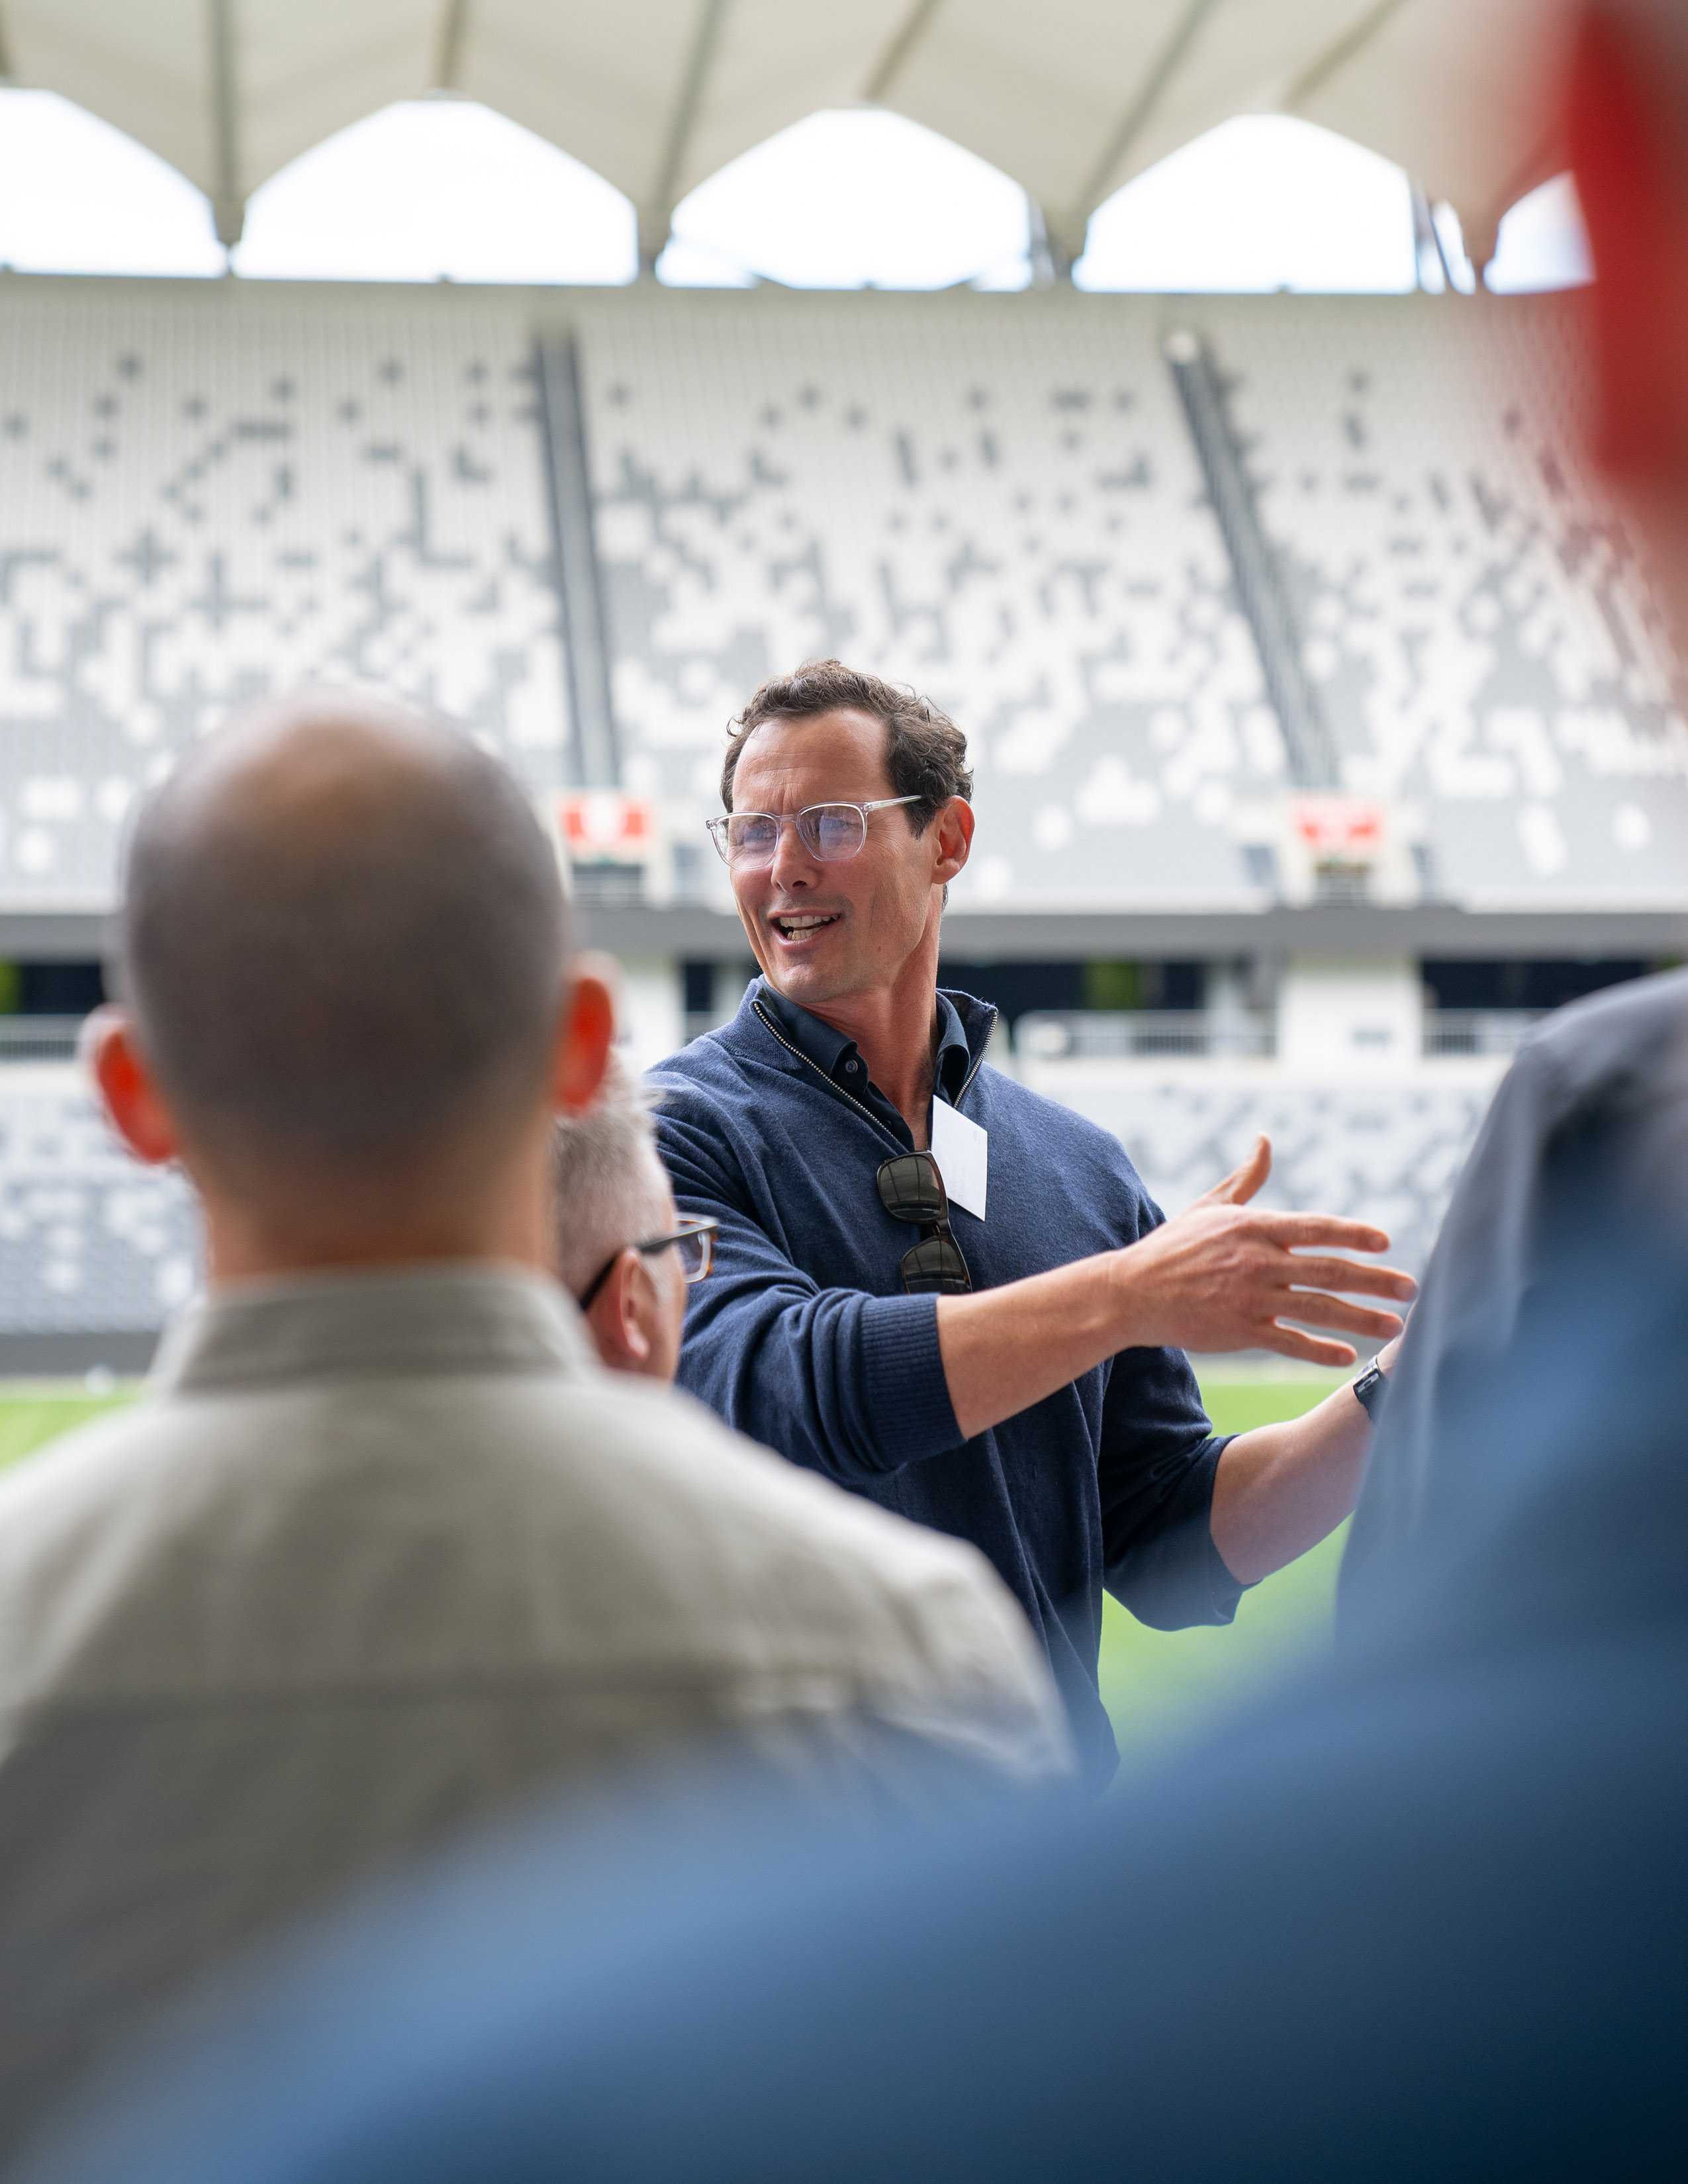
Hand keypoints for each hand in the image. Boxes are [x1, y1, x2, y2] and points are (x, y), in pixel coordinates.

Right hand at [1109, 1136, 1415, 1367]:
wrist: (1132, 1291)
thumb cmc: (1173, 1246)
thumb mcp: (1210, 1205)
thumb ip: (1247, 1176)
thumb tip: (1266, 1139)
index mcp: (1254, 1227)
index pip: (1314, 1227)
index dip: (1352, 1233)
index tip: (1385, 1241)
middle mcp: (1257, 1261)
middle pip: (1328, 1270)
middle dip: (1375, 1280)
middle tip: (1412, 1287)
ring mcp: (1249, 1298)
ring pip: (1317, 1308)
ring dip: (1361, 1318)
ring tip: (1396, 1325)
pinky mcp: (1239, 1330)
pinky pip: (1288, 1341)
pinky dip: (1319, 1350)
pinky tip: (1348, 1356)